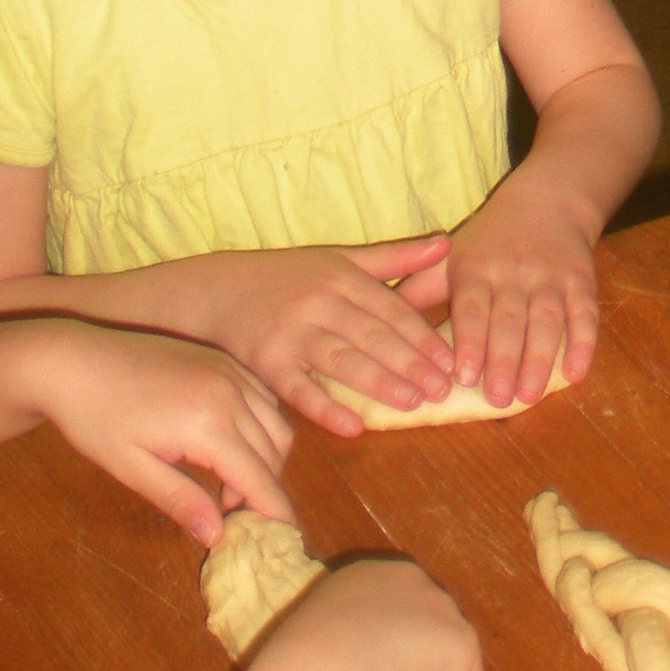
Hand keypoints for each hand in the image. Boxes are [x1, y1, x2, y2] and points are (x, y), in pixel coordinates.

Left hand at [24, 321, 293, 544]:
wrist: (75, 361)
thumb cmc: (95, 420)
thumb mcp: (131, 468)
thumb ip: (179, 500)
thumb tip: (217, 536)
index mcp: (210, 424)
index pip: (259, 478)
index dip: (274, 511)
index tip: (283, 538)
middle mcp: (232, 393)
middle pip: (274, 452)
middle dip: (265, 489)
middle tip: (232, 515)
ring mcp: (231, 372)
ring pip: (276, 423)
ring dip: (266, 458)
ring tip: (226, 484)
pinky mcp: (224, 360)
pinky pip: (263, 398)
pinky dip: (261, 427)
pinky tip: (228, 444)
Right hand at [190, 236, 456, 434]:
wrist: (218, 291)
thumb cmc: (289, 277)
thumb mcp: (341, 260)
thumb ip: (394, 257)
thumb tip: (446, 244)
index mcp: (342, 278)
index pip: (392, 310)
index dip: (423, 337)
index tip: (451, 361)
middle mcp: (319, 303)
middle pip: (373, 336)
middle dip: (411, 364)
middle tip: (443, 389)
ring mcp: (290, 333)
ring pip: (343, 361)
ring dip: (380, 384)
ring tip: (414, 404)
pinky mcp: (265, 363)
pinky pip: (299, 390)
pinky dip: (326, 409)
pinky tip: (354, 426)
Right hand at [266, 558, 484, 670]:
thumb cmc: (296, 669)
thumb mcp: (307, 649)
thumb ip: (334, 652)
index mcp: (364, 577)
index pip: (385, 617)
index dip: (371, 660)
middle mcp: (410, 581)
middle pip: (419, 638)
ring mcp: (442, 609)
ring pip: (441, 668)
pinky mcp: (464, 645)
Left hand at [418, 169, 599, 406]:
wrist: (550, 199)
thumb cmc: (489, 238)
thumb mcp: (449, 257)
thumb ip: (417, 290)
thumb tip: (376, 324)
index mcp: (476, 269)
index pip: (472, 308)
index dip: (470, 342)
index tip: (463, 377)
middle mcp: (514, 273)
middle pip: (509, 320)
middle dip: (504, 360)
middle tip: (498, 400)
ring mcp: (551, 278)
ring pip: (547, 321)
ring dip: (540, 359)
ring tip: (530, 395)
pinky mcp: (581, 282)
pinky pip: (585, 314)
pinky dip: (583, 344)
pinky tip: (575, 375)